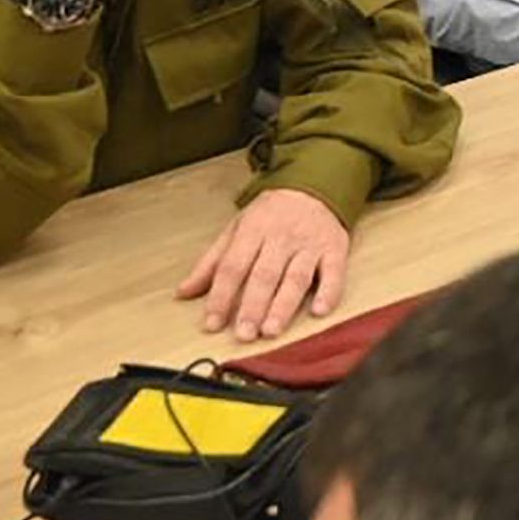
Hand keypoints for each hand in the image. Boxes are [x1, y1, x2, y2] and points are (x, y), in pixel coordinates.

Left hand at [179, 188, 351, 340]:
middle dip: (252, 306)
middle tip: (243, 335)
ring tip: (271, 330)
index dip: (221, 296)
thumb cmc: (271, 213)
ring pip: (296, 277)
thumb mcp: (236, 229)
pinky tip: (318, 311)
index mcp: (253, 231)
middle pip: (264, 275)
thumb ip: (211, 263)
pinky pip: (334, 272)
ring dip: (284, 306)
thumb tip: (183, 292)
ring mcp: (309, 244)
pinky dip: (328, 292)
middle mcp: (282, 237)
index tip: (212, 324)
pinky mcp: (335, 249)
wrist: (315, 184)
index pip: (232, 267)